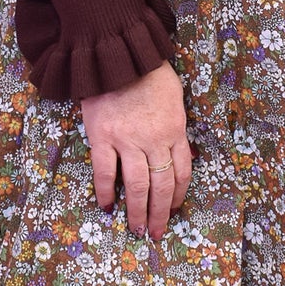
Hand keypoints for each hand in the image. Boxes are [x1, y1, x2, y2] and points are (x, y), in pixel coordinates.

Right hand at [80, 59, 192, 243]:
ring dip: (136, 211)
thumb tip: (176, 151)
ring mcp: (127, 140)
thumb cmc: (149, 72)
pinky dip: (106, 192)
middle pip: (161, 185)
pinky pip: (105, 172)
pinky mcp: (102, 137)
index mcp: (175, 130)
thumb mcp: (175, 97)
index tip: (172, 210)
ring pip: (137, 185)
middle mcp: (154, 140)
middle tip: (154, 233)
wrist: (118, 52)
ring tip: (135, 228)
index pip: (182, 172)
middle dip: (159, 213)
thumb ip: (175, 125)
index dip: (177, 195)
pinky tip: (107, 206)